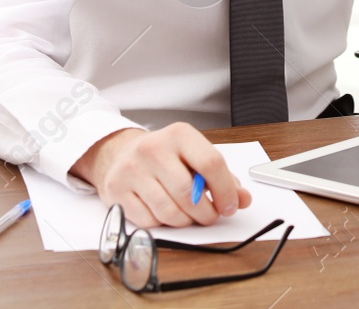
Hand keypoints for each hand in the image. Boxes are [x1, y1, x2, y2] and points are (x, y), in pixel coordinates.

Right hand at [68, 124, 250, 228]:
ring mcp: (132, 169)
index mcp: (179, 135)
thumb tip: (242, 199)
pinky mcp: (116, 190)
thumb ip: (222, 177)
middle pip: (188, 193)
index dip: (225, 191)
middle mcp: (153, 148)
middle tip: (210, 216)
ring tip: (189, 216)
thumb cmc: (166, 156)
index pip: (210, 163)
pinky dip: (162, 224)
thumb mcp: (195, 156)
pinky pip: (148, 221)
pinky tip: (165, 213)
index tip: (230, 206)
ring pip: (168, 211)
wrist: (122, 152)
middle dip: (206, 213)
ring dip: (185, 221)